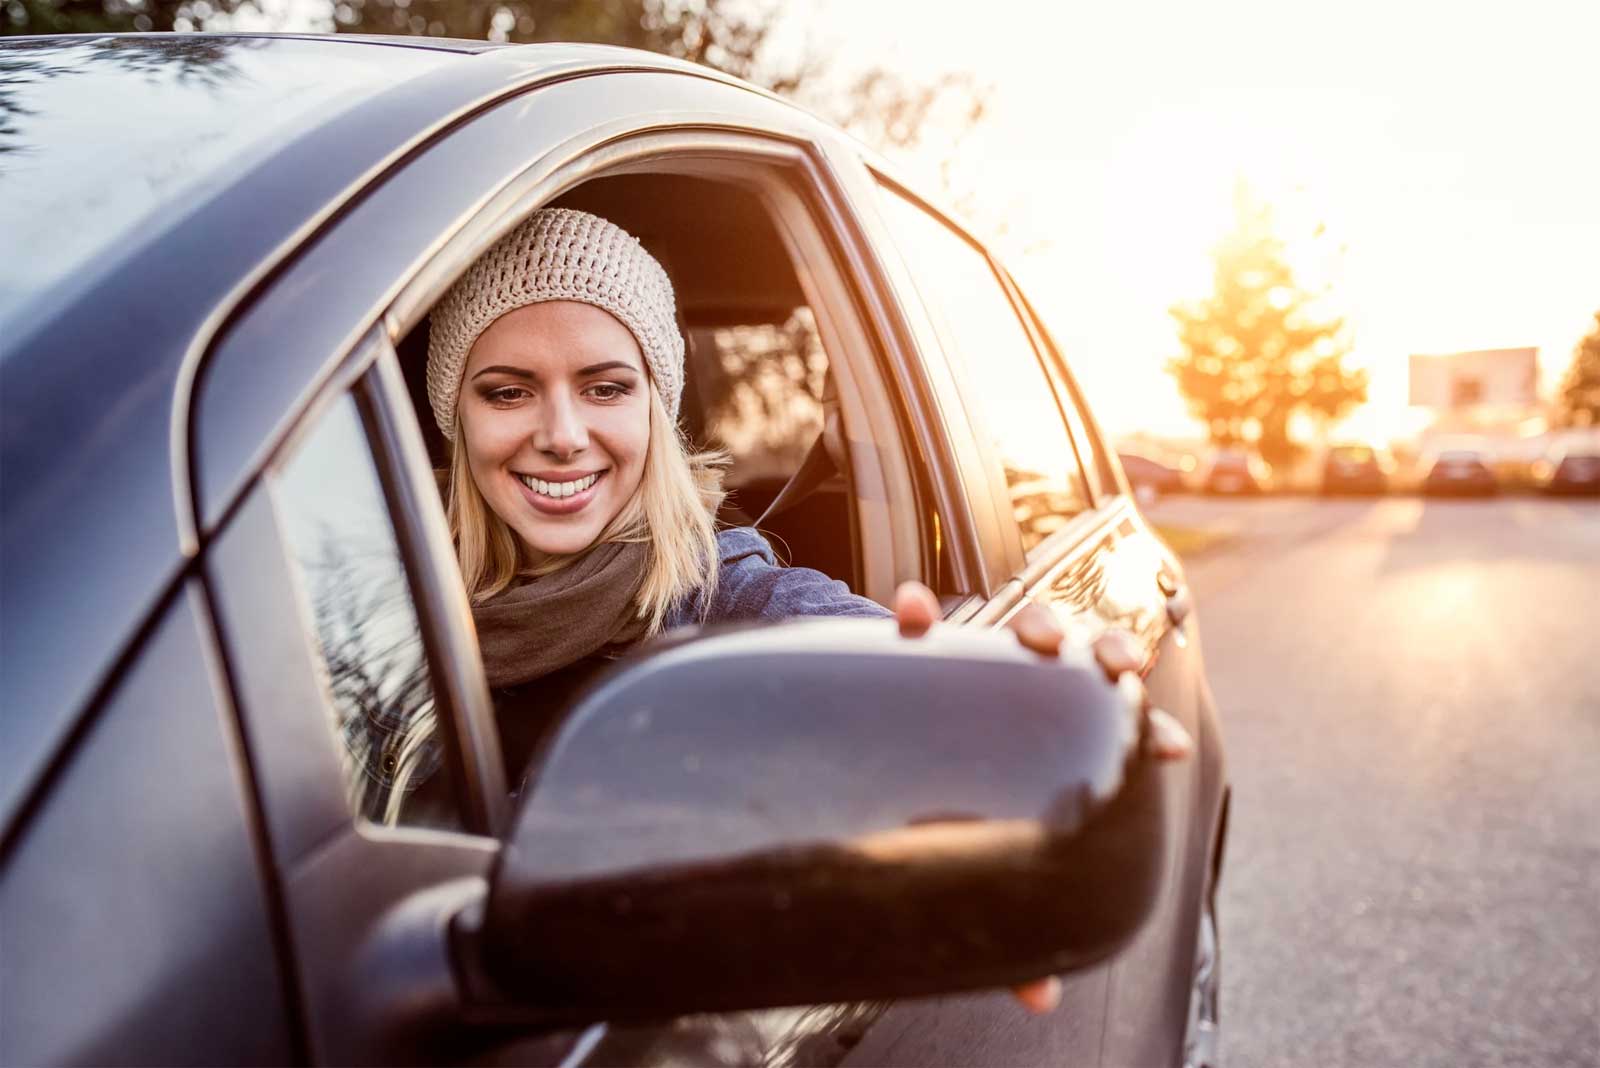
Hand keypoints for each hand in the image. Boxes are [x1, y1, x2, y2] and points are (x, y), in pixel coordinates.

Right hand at [891, 581, 1194, 1012]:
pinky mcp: (915, 649)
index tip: (1169, 747)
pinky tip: (911, 613)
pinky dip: (916, 609)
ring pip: (1021, 621)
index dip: (1147, 730)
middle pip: (1081, 656)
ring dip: (1037, 620)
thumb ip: (1010, 910)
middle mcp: (1022, 693)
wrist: (863, 752)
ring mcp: (974, 666)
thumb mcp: (980, 862)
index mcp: (1053, 737)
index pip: (1112, 727)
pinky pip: (915, 616)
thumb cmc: (944, 811)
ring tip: (1033, 638)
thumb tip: (1038, 996)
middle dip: (1103, 650)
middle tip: (1105, 669)